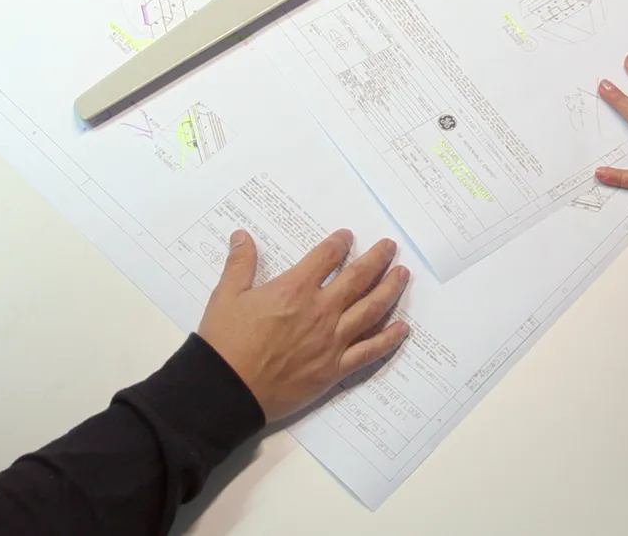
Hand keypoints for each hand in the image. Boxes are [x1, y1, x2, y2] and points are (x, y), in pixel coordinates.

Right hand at [198, 229, 411, 421]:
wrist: (227, 390)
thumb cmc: (225, 343)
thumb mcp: (226, 296)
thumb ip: (240, 264)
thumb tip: (242, 236)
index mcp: (295, 289)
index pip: (326, 257)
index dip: (339, 244)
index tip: (347, 237)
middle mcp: (320, 311)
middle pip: (358, 278)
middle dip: (377, 259)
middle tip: (391, 247)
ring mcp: (332, 341)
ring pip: (371, 309)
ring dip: (390, 289)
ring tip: (402, 275)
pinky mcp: (335, 369)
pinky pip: (370, 351)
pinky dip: (389, 339)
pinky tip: (402, 329)